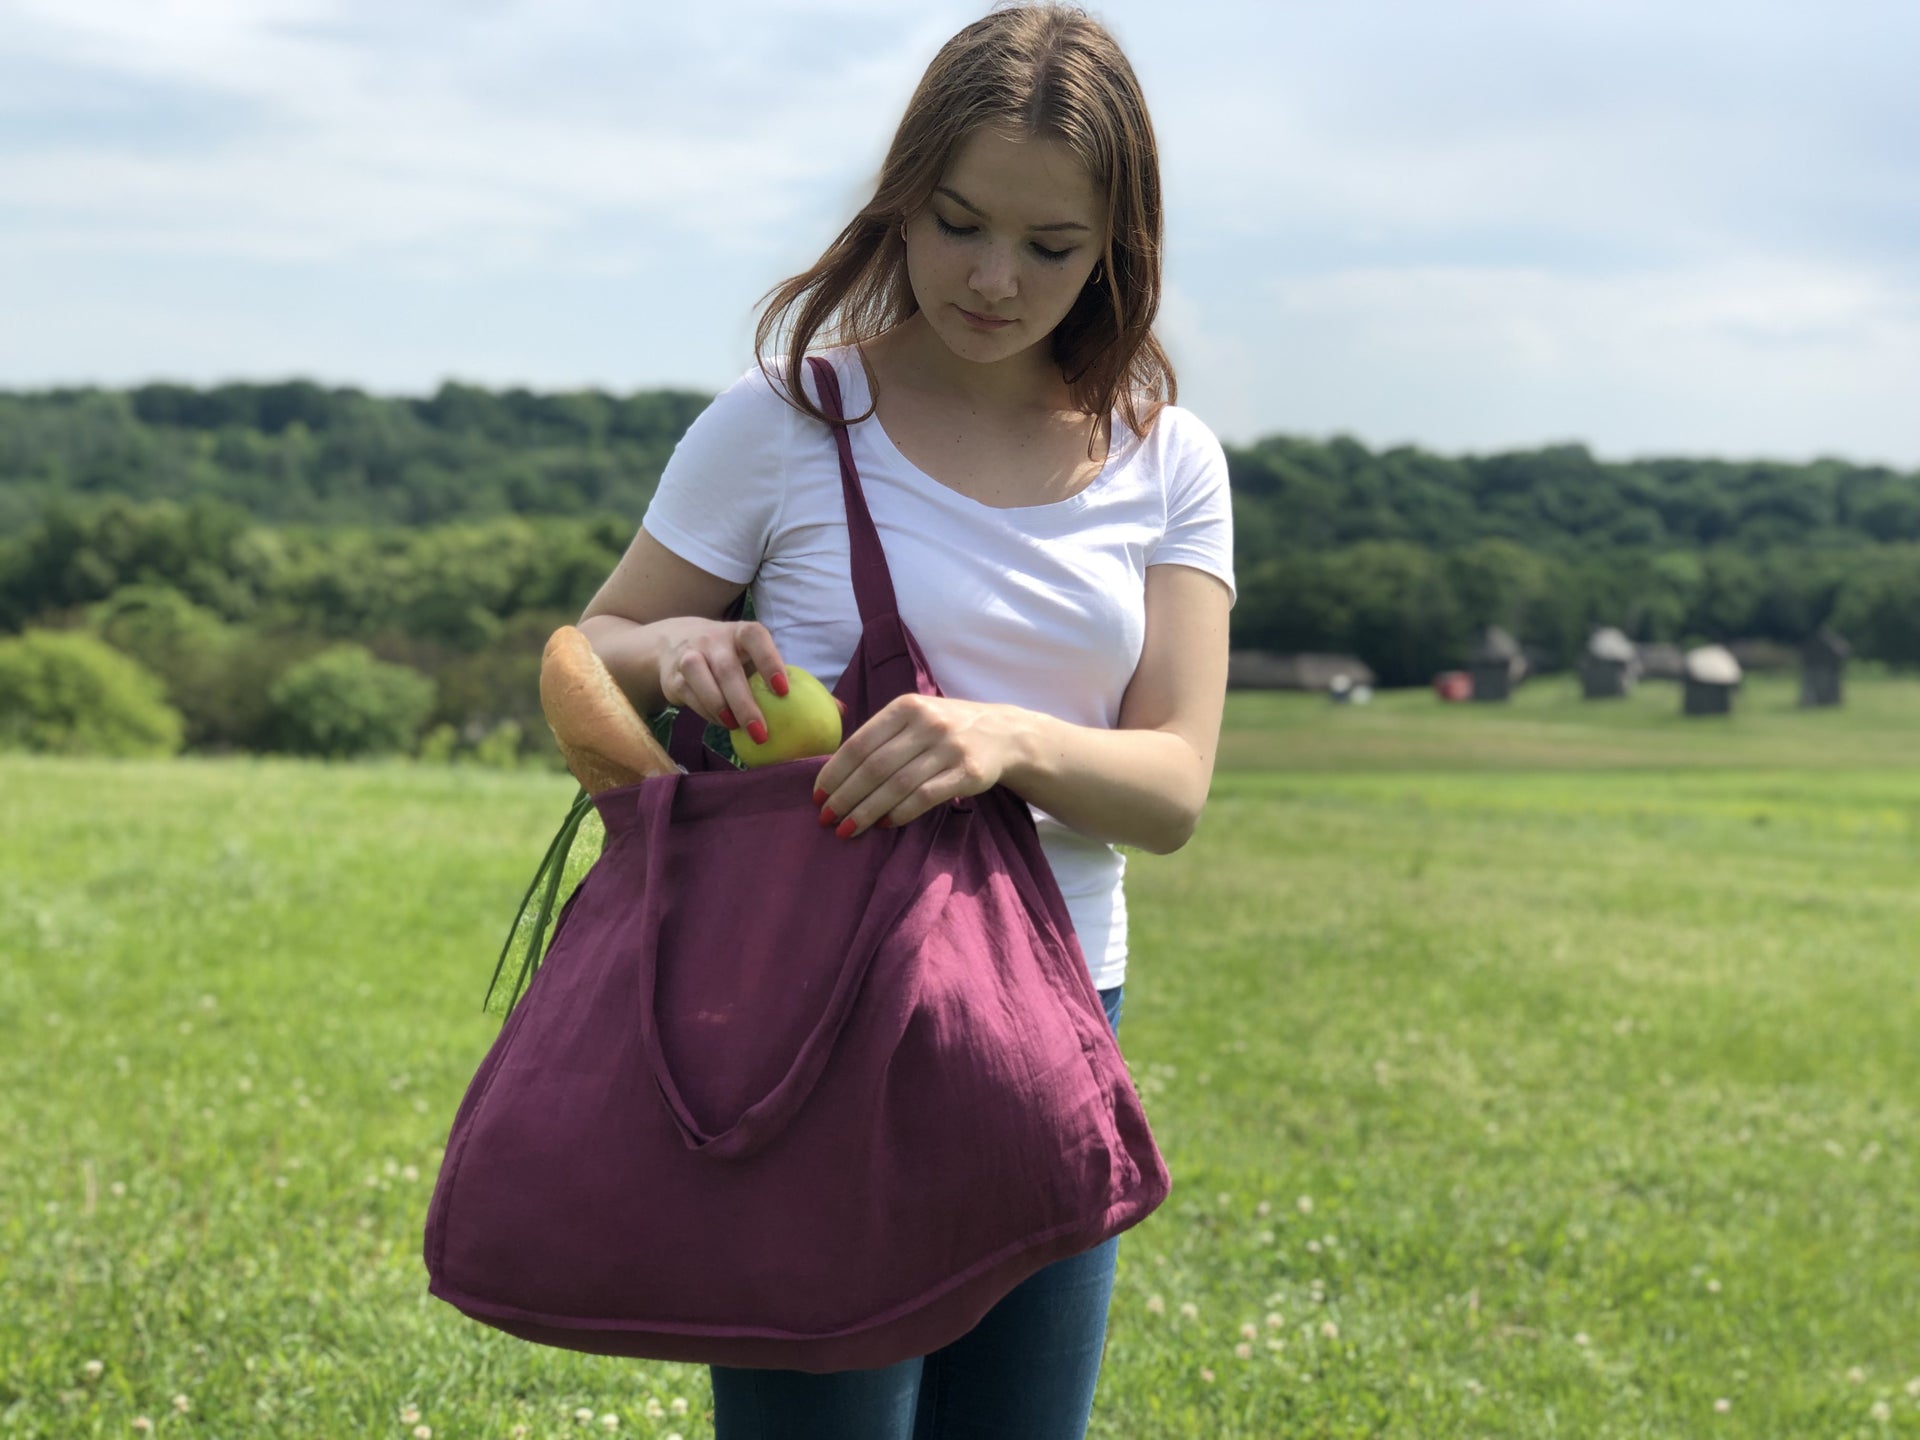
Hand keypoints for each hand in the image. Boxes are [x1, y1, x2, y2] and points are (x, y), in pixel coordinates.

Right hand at [655, 618, 788, 742]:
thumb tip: (795, 708)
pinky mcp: (673, 677)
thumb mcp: (745, 652)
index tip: (783, 691)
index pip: (755, 637)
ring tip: (734, 727)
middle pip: (727, 669)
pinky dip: (706, 712)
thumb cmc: (727, 654)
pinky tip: (721, 722)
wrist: (675, 643)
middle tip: (760, 732)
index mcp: (739, 632)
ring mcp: (690, 656)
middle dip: (744, 703)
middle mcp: (713, 640)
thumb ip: (764, 672)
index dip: (769, 661)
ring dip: (719, 706)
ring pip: (700, 677)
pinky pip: (689, 696)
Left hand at [811, 694, 1020, 837]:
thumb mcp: (915, 717)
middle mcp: (928, 723)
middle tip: (827, 818)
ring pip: (897, 785)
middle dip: (846, 796)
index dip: (835, 772)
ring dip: (868, 811)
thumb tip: (834, 771)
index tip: (817, 795)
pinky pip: (925, 796)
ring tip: (848, 828)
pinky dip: (900, 813)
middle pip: (875, 767)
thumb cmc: (946, 728)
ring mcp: (949, 747)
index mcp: (906, 707)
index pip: (860, 743)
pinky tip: (884, 823)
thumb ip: (881, 735)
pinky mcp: (968, 772)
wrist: (1002, 733)